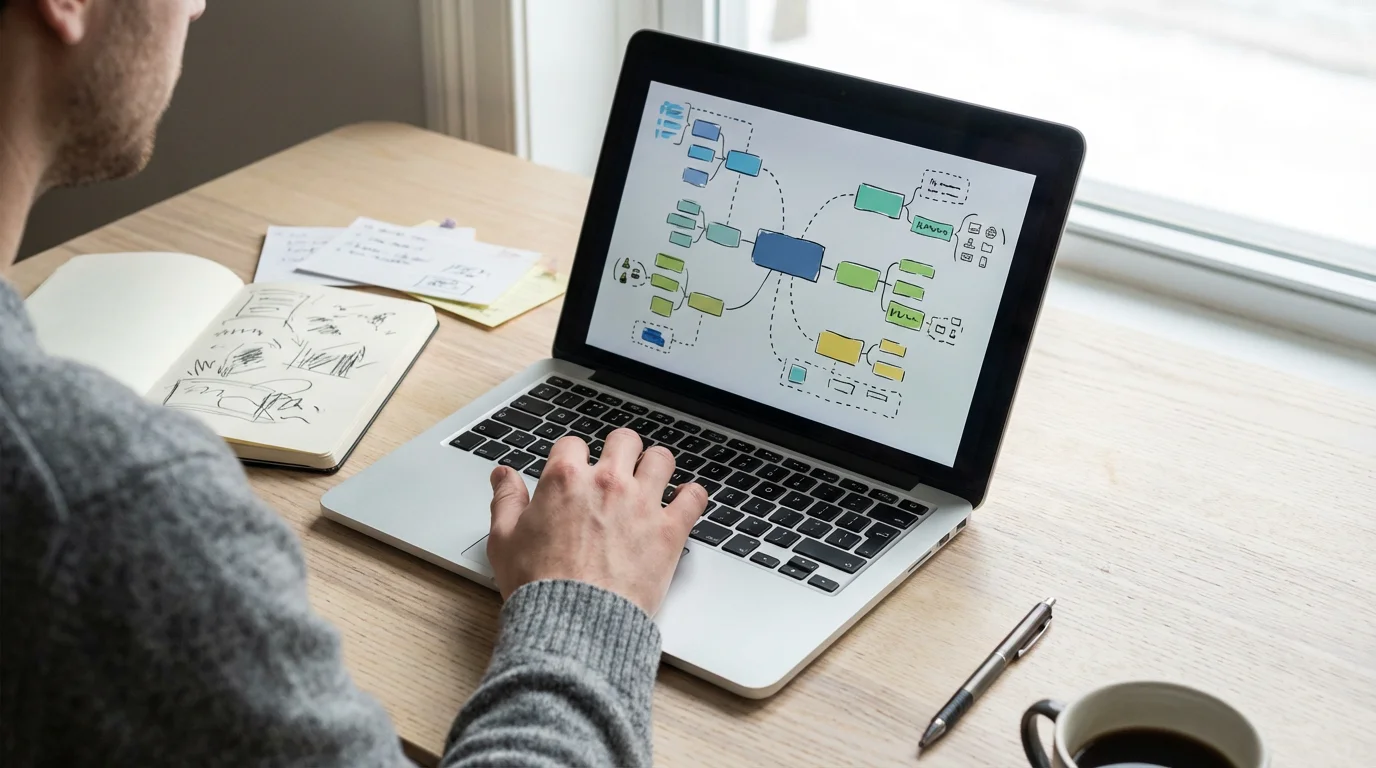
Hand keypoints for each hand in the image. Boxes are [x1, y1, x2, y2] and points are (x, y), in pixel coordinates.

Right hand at [486, 428, 707, 614]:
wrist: (575, 622)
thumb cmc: (539, 586)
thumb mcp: (504, 540)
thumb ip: (506, 500)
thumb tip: (503, 475)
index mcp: (566, 480)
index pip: (573, 444)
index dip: (572, 457)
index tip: (575, 470)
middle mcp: (608, 483)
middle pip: (623, 441)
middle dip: (619, 451)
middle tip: (618, 468)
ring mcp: (642, 504)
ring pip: (661, 459)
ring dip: (656, 466)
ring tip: (652, 478)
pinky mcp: (669, 531)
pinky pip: (693, 497)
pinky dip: (691, 496)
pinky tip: (684, 500)